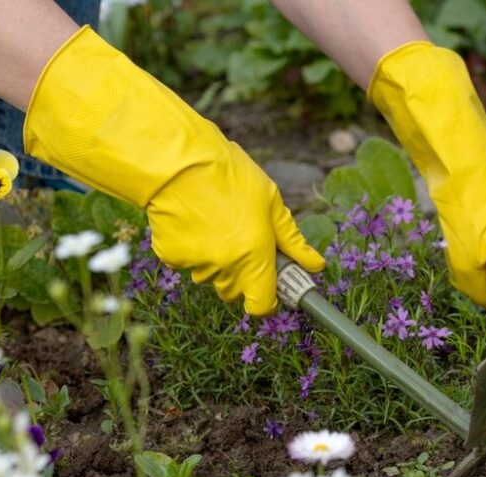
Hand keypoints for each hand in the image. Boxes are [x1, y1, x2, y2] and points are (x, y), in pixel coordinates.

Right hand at [23, 27, 322, 314]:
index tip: (269, 284)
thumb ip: (293, 241)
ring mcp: (196, 264)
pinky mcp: (171, 256)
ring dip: (216, 261)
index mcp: (254, 257)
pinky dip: (192, 249)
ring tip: (215, 222)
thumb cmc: (230, 176)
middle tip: (242, 241)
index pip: (261, 305)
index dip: (266, 299)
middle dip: (242, 276)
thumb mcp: (272, 203)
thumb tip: (314, 265)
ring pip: (210, 276)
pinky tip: (194, 221)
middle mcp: (225, 267)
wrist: (177, 162)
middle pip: (235, 292)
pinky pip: (187, 262)